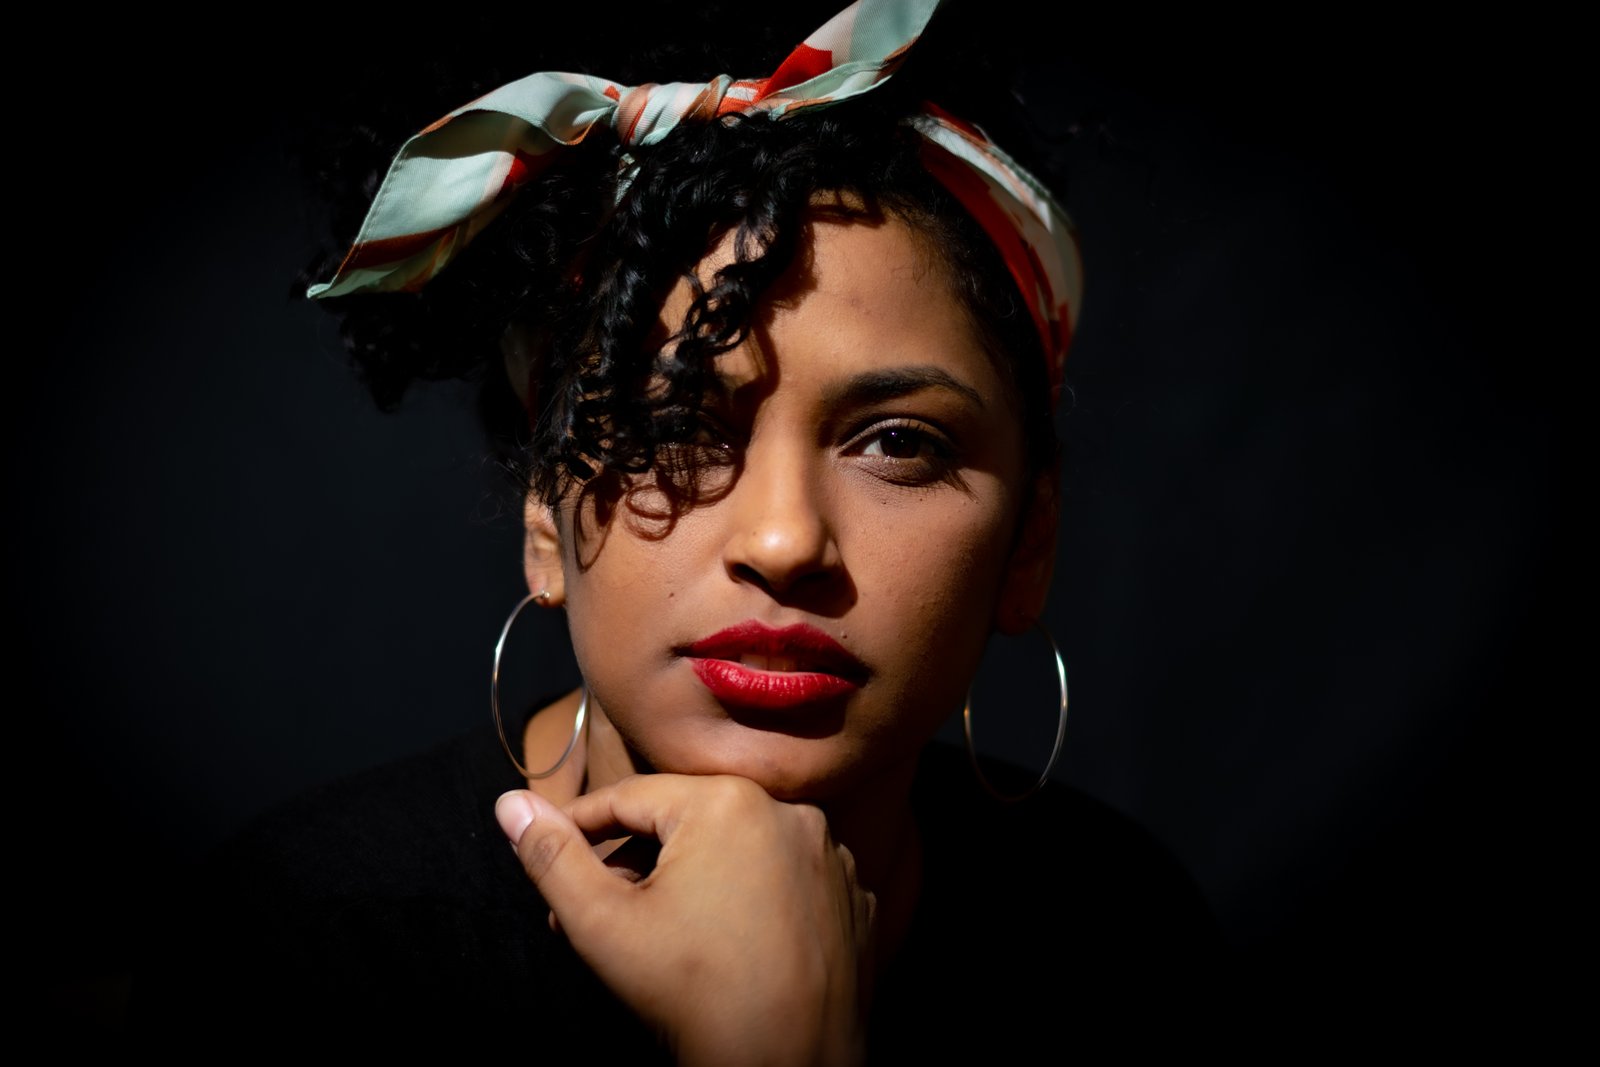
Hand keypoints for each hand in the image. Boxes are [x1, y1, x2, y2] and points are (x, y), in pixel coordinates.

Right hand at [496, 775, 874, 1066]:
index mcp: (728, 801)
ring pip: (738, 851)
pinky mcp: (850, 897)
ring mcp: (829, 856)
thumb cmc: (693, 994)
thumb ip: (553, 858)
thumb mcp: (603, 925)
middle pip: (686, 822)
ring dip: (692, 878)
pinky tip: (721, 942)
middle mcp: (790, 812)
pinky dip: (749, 900)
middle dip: (633, 860)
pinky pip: (784, 882)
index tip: (548, 851)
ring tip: (652, 928)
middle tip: (591, 906)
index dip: (580, 825)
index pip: (630, 798)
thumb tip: (511, 803)